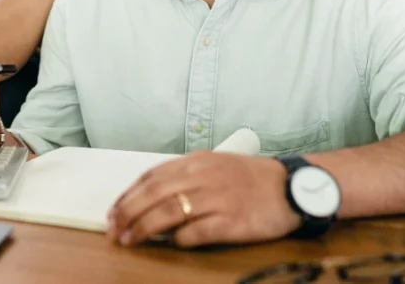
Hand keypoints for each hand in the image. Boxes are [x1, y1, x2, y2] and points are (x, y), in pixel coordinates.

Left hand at [106, 151, 299, 248]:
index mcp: (196, 161)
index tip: (113, 210)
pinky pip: (197, 231)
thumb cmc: (250, 179)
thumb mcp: (214, 165)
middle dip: (128, 212)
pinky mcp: (232, 220)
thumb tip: (151, 197)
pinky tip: (172, 243)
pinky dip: (180, 238)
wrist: (291, 187)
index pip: (151, 176)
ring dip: (145, 228)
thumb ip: (185, 177)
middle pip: (154, 193)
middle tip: (114, 229)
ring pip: (169, 212)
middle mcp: (204, 176)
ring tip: (131, 239)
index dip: (128, 194)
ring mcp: (218, 198)